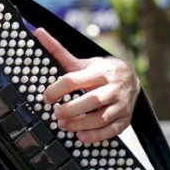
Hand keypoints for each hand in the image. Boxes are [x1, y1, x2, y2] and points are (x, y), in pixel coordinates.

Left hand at [34, 27, 139, 143]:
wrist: (132, 78)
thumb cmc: (101, 71)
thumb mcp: (82, 61)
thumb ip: (59, 50)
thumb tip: (38, 31)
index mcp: (100, 71)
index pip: (75, 80)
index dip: (58, 89)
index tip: (46, 97)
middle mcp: (113, 87)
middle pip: (92, 100)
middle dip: (71, 109)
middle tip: (55, 114)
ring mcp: (121, 104)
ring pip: (101, 117)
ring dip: (80, 124)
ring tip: (63, 125)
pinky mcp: (125, 118)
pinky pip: (112, 130)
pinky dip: (96, 136)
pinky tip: (81, 137)